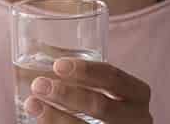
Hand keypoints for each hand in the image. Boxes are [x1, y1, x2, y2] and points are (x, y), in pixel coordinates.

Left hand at [25, 58, 152, 122]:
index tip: (57, 65)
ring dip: (55, 117)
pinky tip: (41, 121)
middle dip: (67, 95)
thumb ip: (84, 79)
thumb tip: (40, 52)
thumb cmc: (107, 107)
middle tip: (38, 85)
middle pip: (102, 106)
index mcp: (137, 95)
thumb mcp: (107, 91)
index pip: (114, 77)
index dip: (86, 70)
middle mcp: (137, 118)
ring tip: (32, 104)